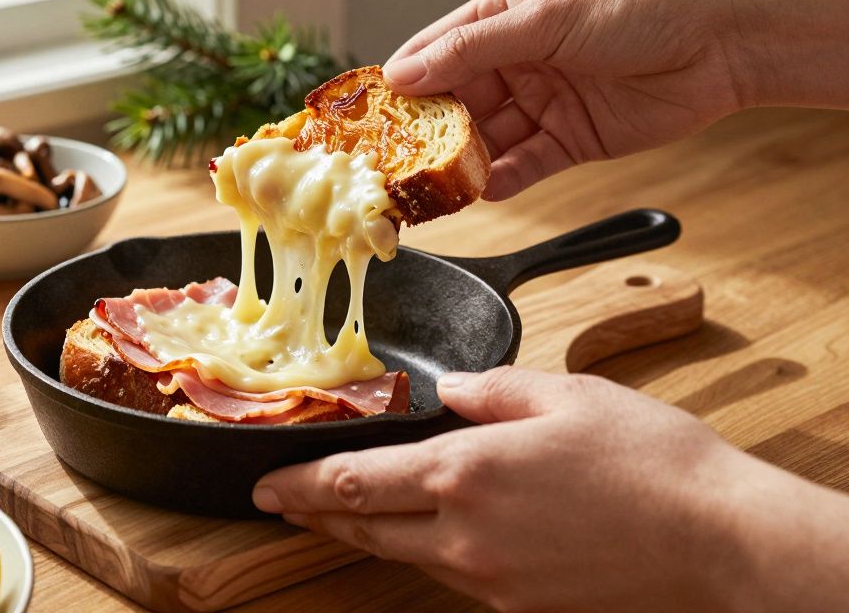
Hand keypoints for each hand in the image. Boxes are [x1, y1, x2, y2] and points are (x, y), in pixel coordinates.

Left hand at [253, 367, 848, 611]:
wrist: (717, 539)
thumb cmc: (648, 459)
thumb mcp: (565, 394)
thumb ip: (491, 390)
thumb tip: (449, 391)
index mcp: (463, 474)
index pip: (351, 484)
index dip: (299, 487)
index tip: (265, 488)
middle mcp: (462, 536)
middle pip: (363, 529)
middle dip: (315, 516)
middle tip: (282, 505)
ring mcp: (490, 579)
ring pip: (404, 555)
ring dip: (367, 534)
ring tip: (343, 516)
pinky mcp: (520, 605)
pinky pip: (452, 575)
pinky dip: (425, 551)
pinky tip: (430, 534)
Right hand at [383, 0, 749, 199]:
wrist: (720, 44)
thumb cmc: (639, 7)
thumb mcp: (544, 19)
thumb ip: (472, 50)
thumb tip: (406, 74)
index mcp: (503, 17)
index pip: (434, 52)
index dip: (401, 82)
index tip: (367, 115)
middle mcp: (515, 62)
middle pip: (453, 103)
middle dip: (426, 133)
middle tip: (395, 162)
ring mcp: (540, 104)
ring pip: (484, 141)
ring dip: (461, 162)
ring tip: (436, 185)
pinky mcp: (567, 142)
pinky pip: (522, 166)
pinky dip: (502, 180)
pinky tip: (485, 189)